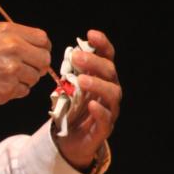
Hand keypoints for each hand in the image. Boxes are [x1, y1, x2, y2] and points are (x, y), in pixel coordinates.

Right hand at [0, 22, 51, 112]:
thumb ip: (11, 38)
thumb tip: (31, 46)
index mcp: (7, 31)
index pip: (42, 38)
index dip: (43, 48)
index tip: (39, 54)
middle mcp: (13, 47)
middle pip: (44, 58)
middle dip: (37, 66)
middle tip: (25, 69)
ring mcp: (13, 68)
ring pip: (35, 77)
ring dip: (24, 80)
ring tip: (5, 77)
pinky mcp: (10, 88)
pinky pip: (24, 91)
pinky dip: (16, 91)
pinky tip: (0, 85)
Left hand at [54, 29, 121, 171]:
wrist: (68, 139)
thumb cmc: (69, 107)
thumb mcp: (67, 85)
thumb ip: (68, 70)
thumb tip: (60, 51)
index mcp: (101, 77)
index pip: (107, 57)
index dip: (102, 44)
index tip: (90, 34)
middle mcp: (108, 91)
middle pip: (110, 72)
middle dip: (94, 62)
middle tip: (77, 56)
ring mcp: (109, 110)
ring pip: (112, 94)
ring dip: (98, 84)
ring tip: (81, 80)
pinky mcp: (104, 129)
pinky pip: (107, 120)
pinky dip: (100, 112)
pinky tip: (91, 105)